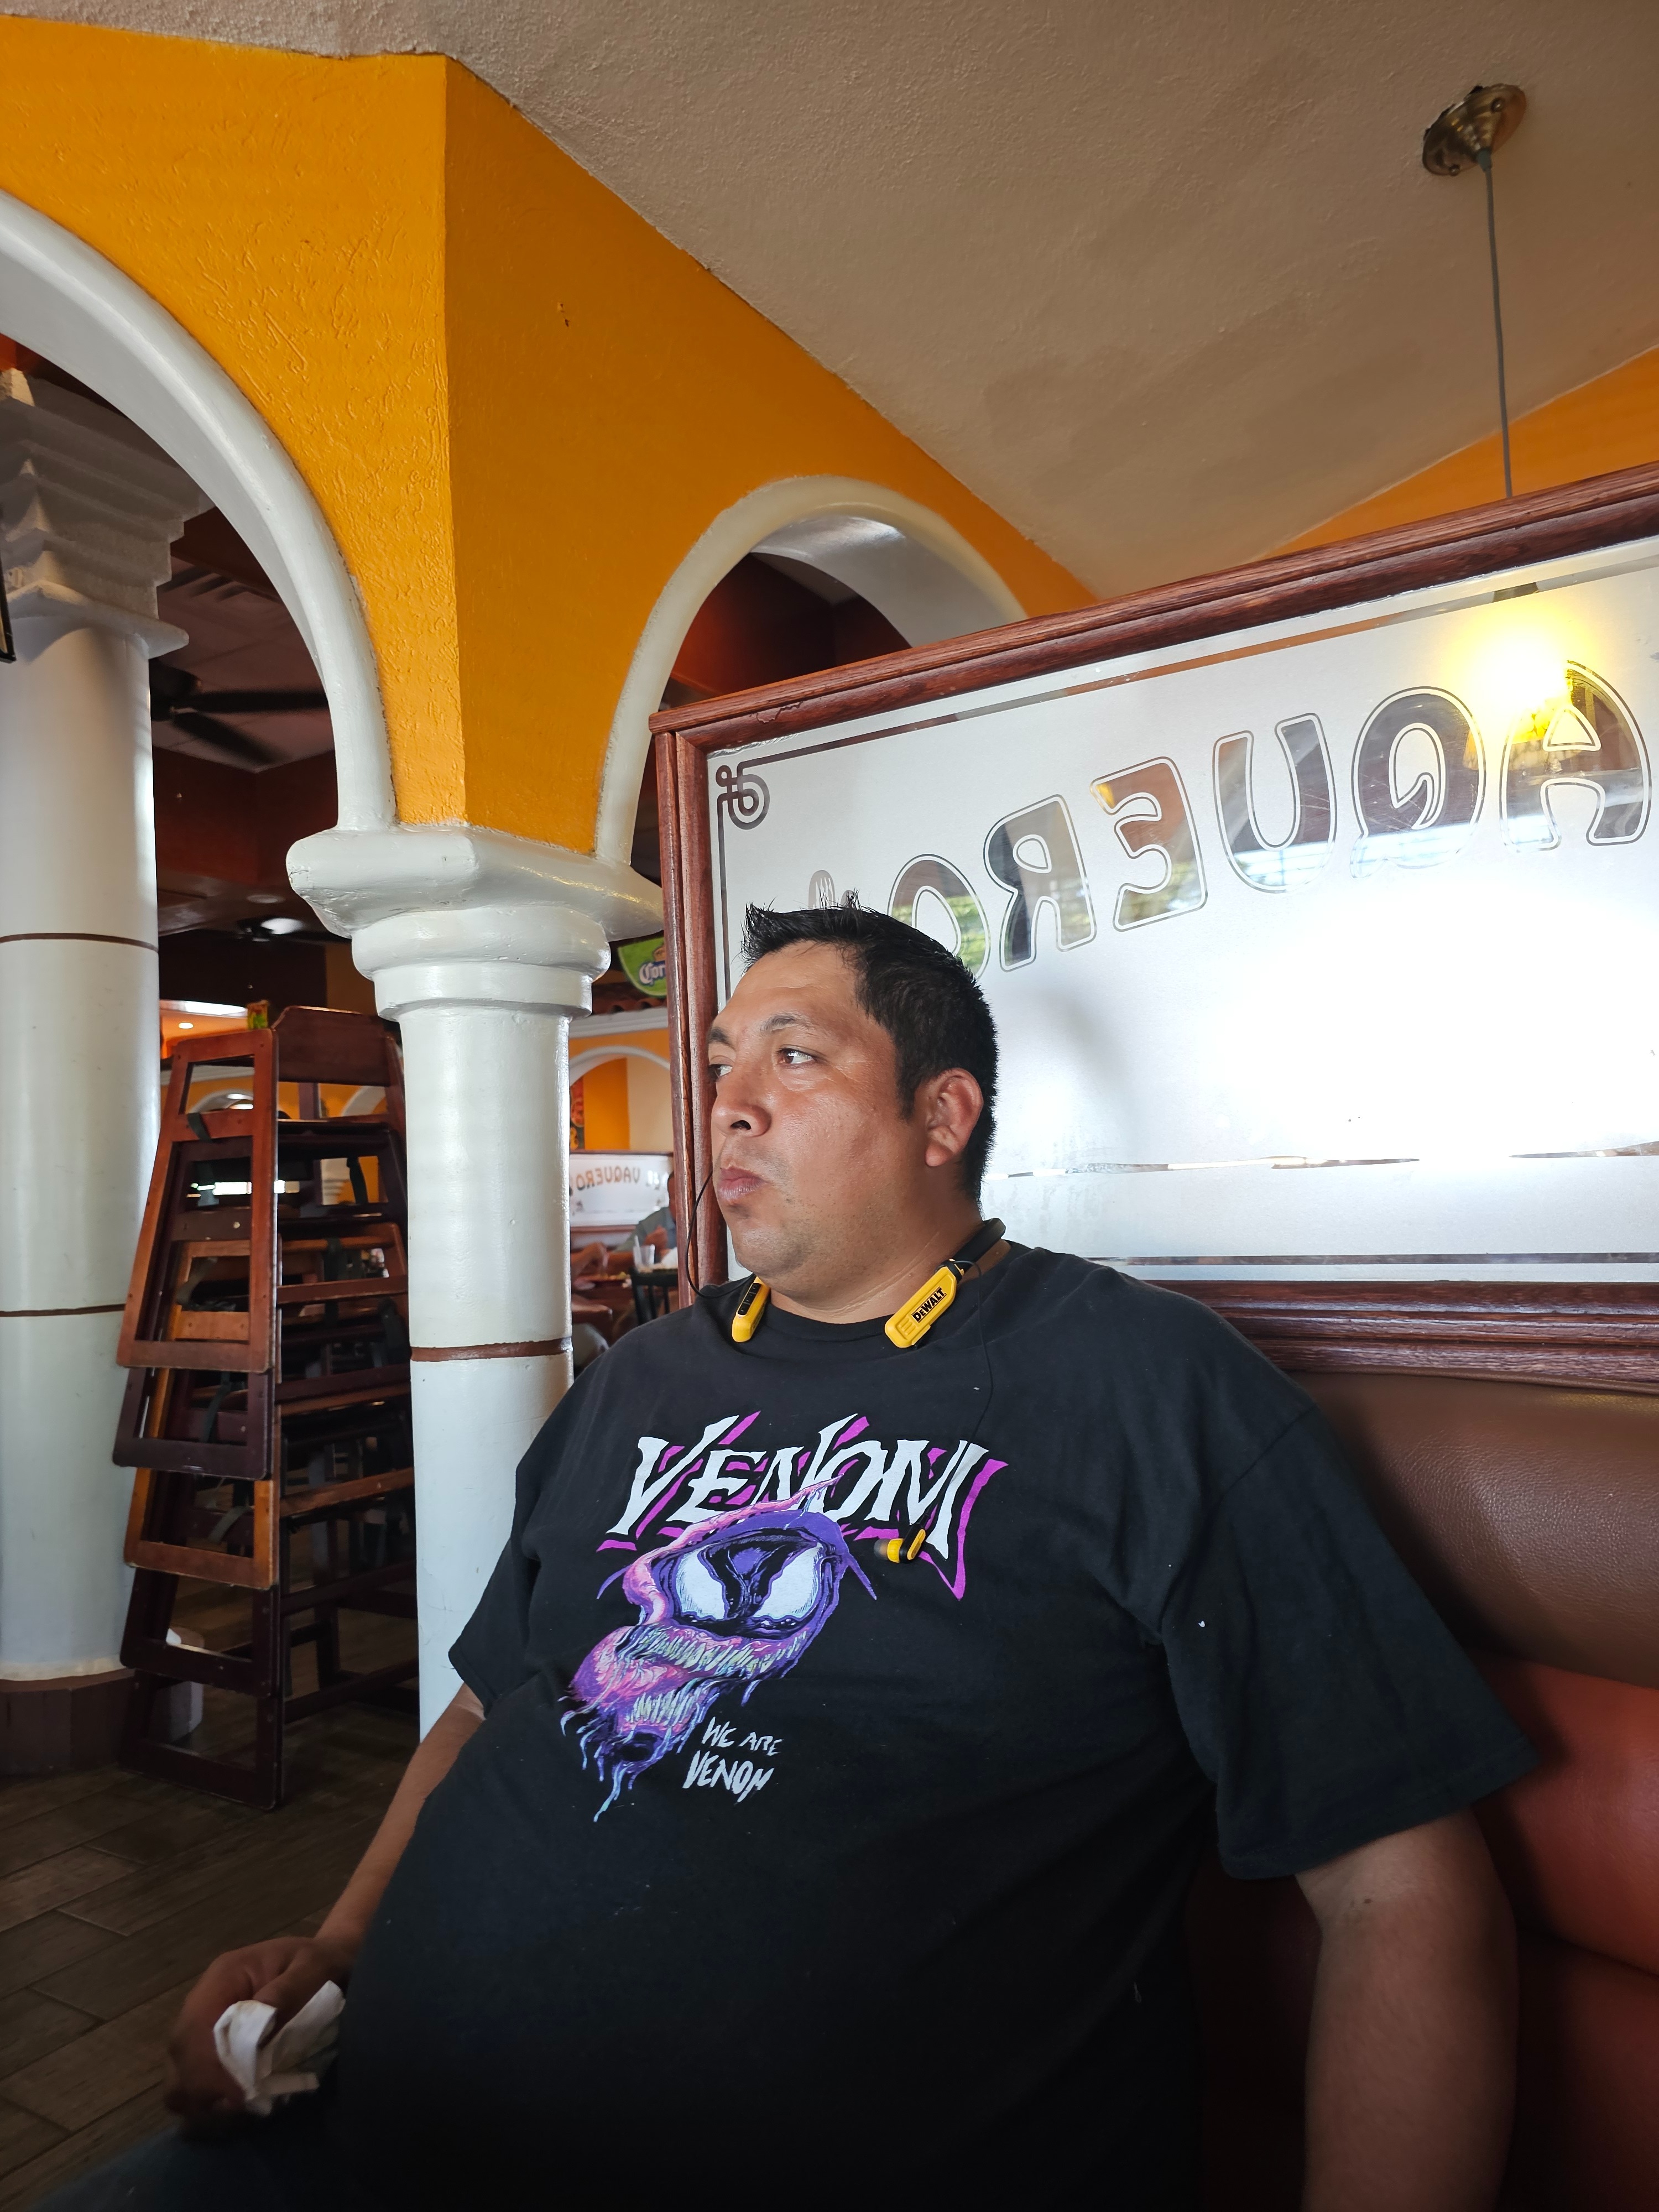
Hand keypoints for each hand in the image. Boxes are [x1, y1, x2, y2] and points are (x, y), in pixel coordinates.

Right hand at [164, 1933, 352, 2124]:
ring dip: (204, 2099)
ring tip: (241, 2110)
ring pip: (181, 2075)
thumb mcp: (317, 1967)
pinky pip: (196, 2085)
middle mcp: (204, 2001)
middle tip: (241, 2108)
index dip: (207, 2067)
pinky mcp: (213, 2050)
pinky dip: (211, 2103)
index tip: (239, 2096)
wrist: (328, 1964)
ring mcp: (205, 2027)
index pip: (195, 2026)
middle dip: (203, 2089)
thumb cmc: (323, 1964)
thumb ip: (290, 1992)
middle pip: (180, 2054)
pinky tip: (238, 2108)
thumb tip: (259, 2024)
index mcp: (225, 1976)